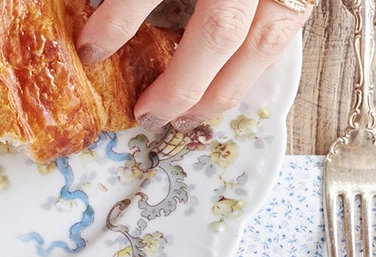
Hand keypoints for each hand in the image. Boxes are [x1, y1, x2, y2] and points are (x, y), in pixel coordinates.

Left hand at [77, 0, 310, 124]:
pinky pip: (285, 30)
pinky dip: (254, 66)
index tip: (90, 50)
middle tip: (146, 113)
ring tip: (186, 117)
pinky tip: (224, 86)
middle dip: (181, 83)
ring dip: (221, 90)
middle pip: (219, 30)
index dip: (121, 19)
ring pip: (262, 41)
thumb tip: (94, 26)